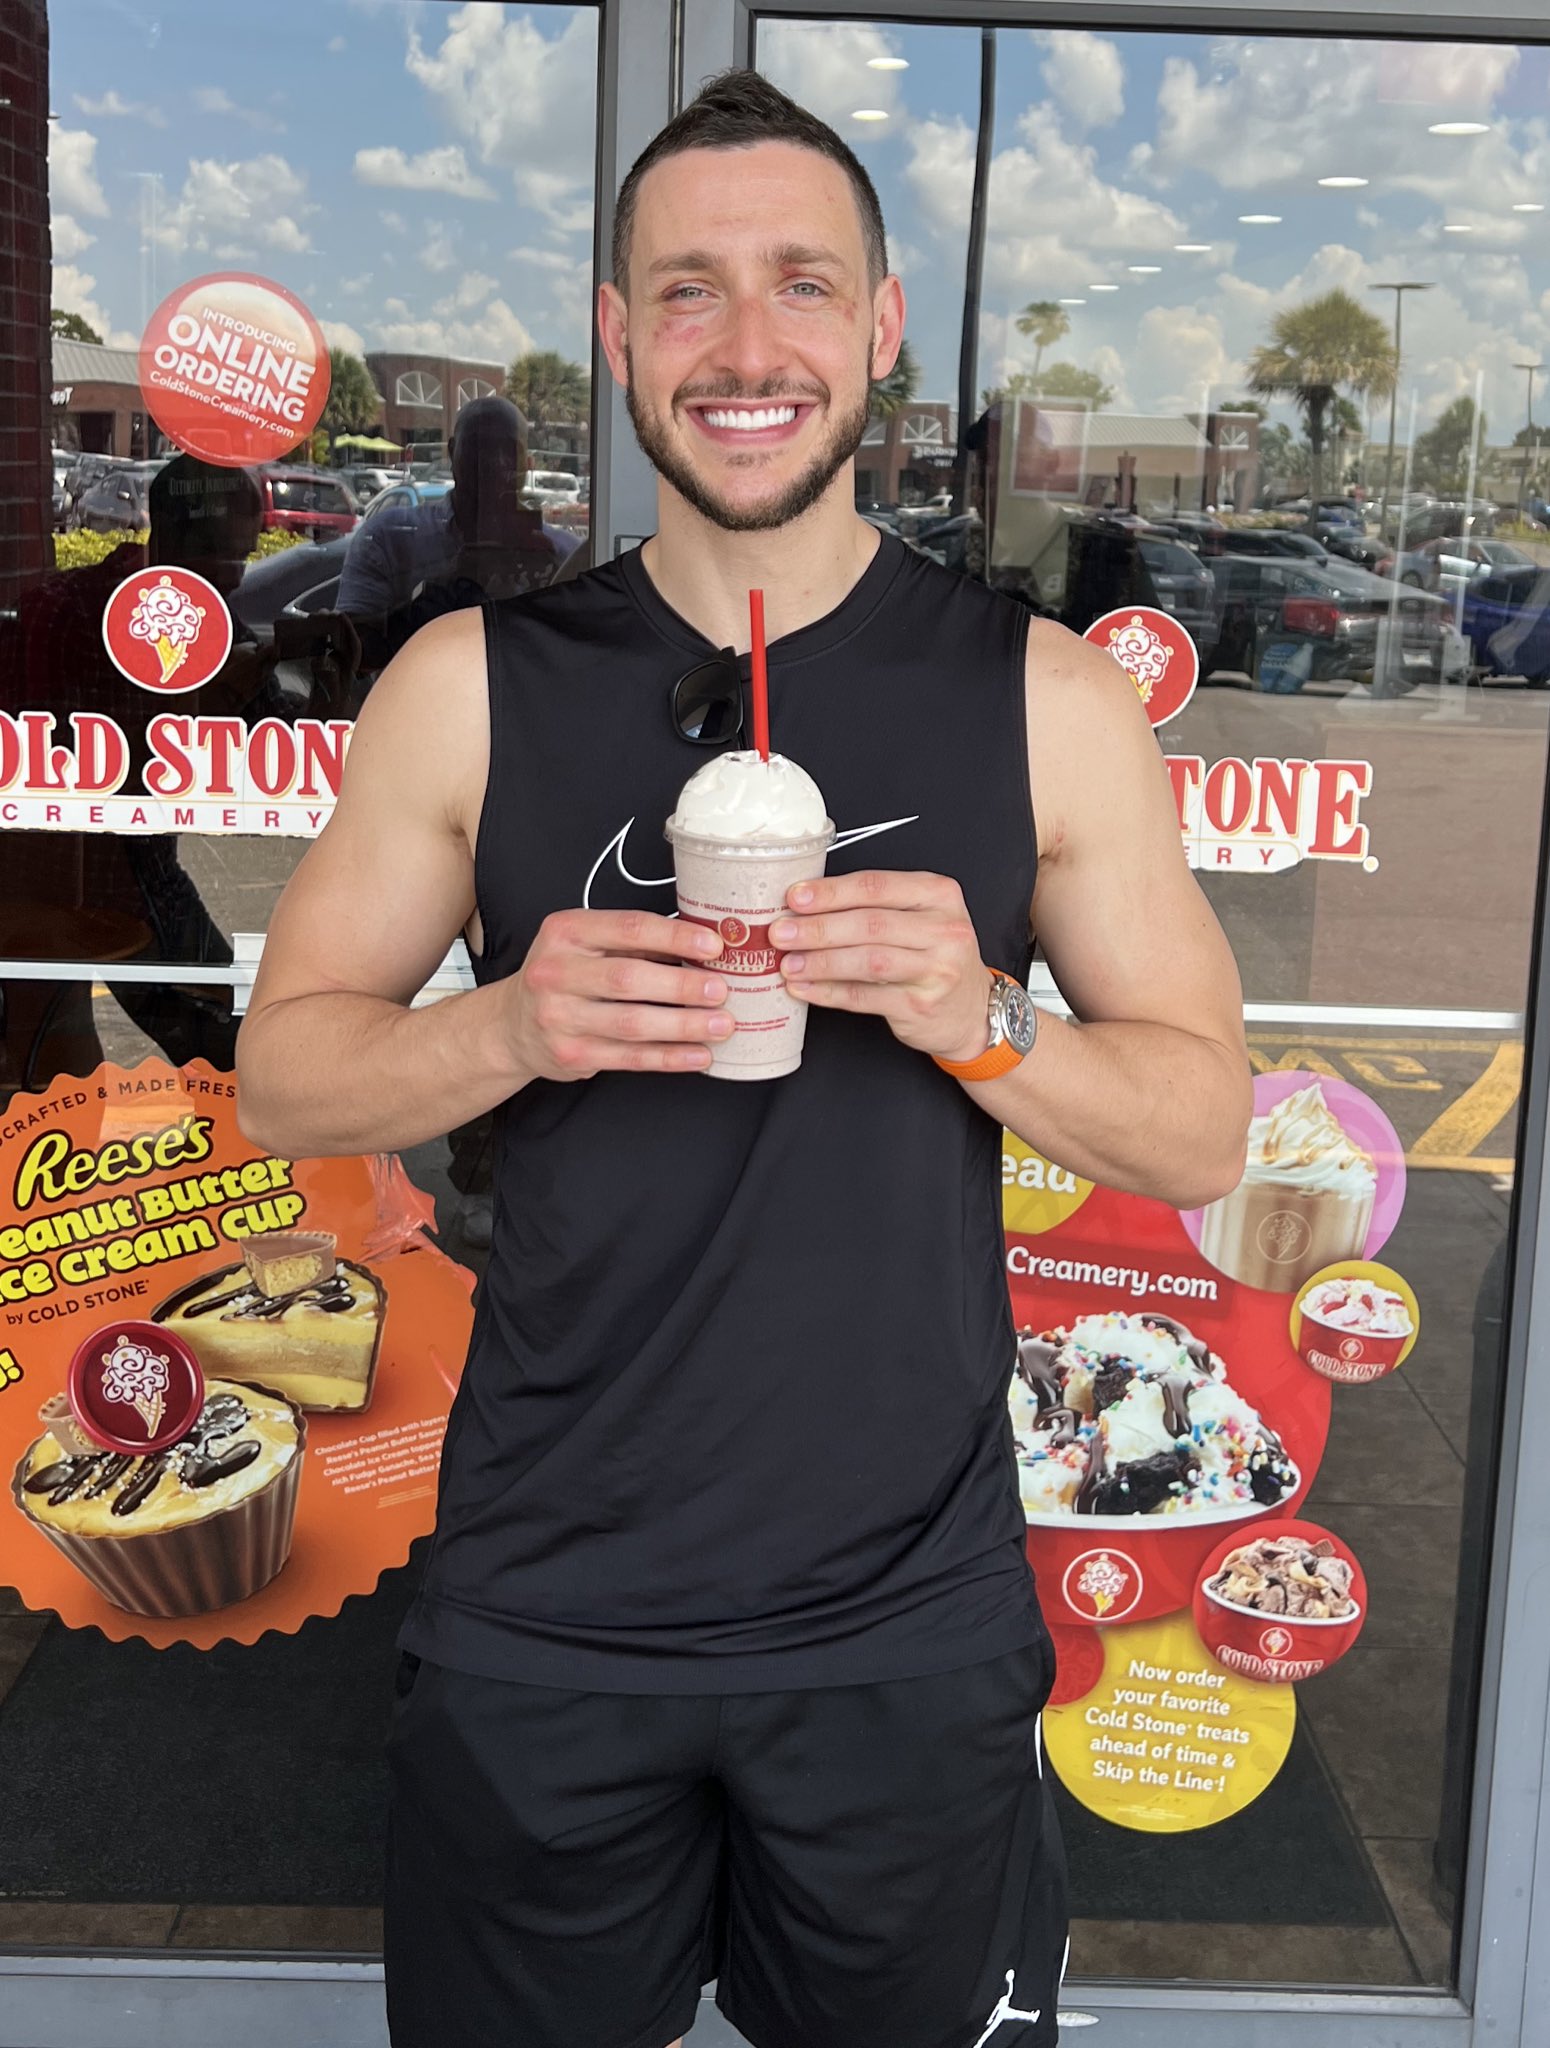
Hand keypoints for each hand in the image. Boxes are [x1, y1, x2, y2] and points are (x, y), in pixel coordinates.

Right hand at [509, 909, 730, 1080]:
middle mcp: (556, 972)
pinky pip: (629, 1058)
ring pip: (632, 1024)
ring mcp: (559, 1017)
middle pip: (629, 979)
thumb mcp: (586, 944)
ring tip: (721, 1025)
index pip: (629, 928)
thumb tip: (702, 947)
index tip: (713, 947)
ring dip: (684, 1026)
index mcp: (566, 932)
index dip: (675, 937)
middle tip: (721, 990)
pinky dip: (669, 1057)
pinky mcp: (570, 1055)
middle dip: (682, 986)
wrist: (512, 1024)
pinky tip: (699, 1055)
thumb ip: (634, 943)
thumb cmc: (565, 976)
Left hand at [770, 871, 992, 1063]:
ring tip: (788, 963)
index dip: (831, 892)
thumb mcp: (921, 917)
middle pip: (870, 924)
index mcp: (939, 895)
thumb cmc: (936, 956)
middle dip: (818, 928)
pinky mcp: (921, 1006)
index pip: (877, 886)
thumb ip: (875, 906)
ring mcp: (937, 970)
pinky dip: (829, 992)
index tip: (795, 898)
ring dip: (821, 962)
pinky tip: (805, 989)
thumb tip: (806, 906)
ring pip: (867, 961)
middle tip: (781, 932)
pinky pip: (865, 997)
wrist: (971, 1010)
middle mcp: (944, 930)